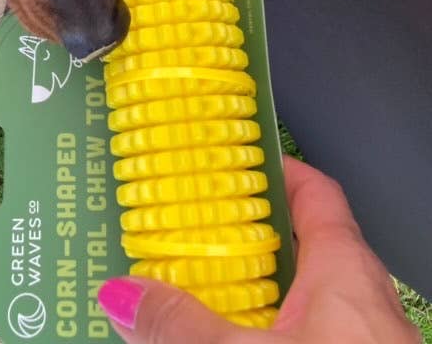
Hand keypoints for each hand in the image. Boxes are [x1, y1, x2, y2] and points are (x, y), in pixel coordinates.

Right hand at [98, 156, 418, 342]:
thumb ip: (181, 326)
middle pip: (299, 246)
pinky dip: (264, 332)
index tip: (236, 156)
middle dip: (245, 236)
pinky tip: (223, 342)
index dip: (277, 168)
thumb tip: (124, 295)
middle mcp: (358, 304)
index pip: (315, 194)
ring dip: (251, 293)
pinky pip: (301, 336)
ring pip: (298, 300)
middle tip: (193, 227)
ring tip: (195, 290)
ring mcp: (358, 343)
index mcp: (344, 274)